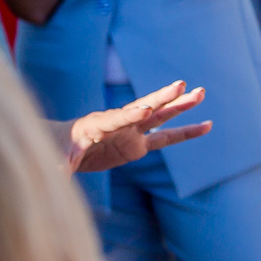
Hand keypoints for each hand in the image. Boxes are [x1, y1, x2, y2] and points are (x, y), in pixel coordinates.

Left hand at [59, 81, 211, 173]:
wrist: (59, 146)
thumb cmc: (54, 151)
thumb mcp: (55, 160)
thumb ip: (60, 165)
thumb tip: (57, 176)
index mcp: (95, 125)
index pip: (115, 120)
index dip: (129, 116)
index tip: (144, 111)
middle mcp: (117, 124)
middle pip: (143, 108)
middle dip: (160, 98)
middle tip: (180, 85)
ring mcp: (130, 133)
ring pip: (160, 117)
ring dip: (180, 105)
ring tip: (202, 93)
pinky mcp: (137, 146)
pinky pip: (166, 138)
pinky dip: (186, 132)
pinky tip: (206, 126)